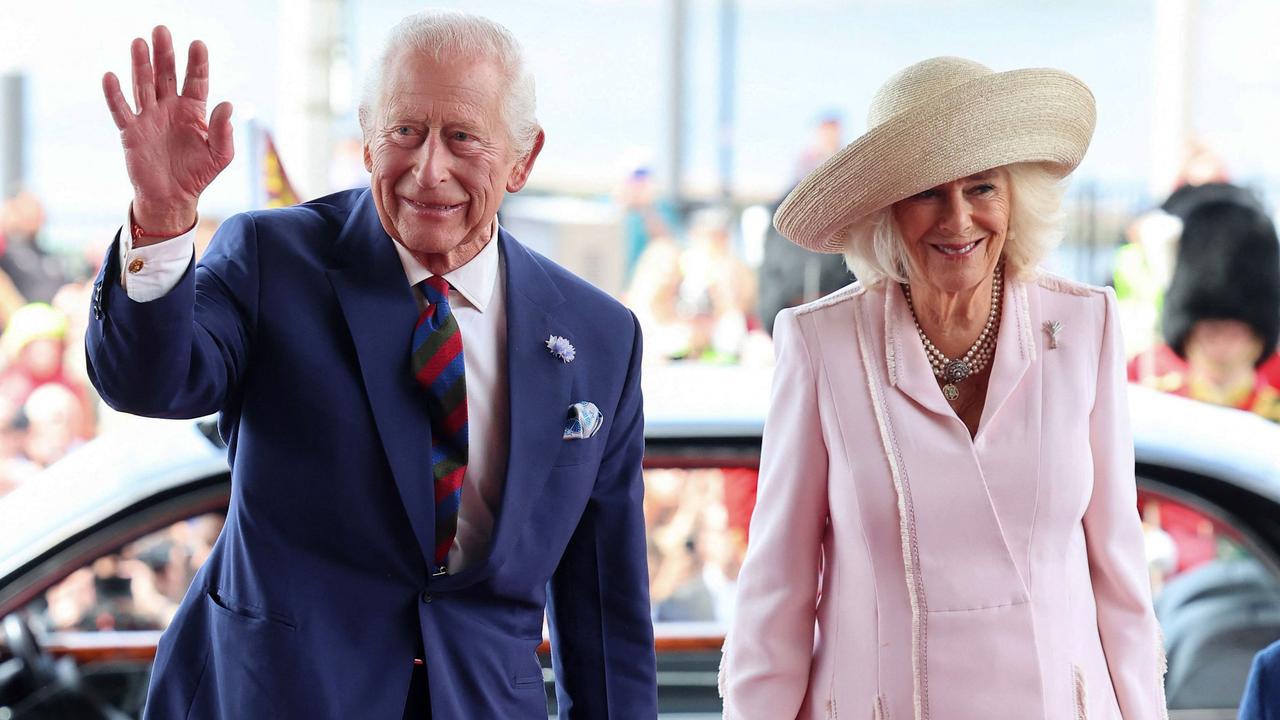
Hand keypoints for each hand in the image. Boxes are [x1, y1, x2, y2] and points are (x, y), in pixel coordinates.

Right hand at [103, 26, 233, 241]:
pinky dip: (115, 94)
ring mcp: (149, 117)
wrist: (173, 197)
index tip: (197, 44)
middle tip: (161, 30)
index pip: (195, 81)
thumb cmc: (198, 174)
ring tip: (139, 42)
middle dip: (165, 53)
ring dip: (140, 65)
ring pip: (143, 85)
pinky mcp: (131, 131)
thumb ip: (224, 131)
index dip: (196, 63)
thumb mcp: (220, 155)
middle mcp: (169, 108)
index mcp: (193, 111)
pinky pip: (122, 109)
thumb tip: (227, 104)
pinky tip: (111, 77)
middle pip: (166, 75)